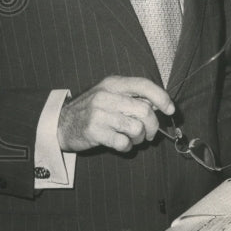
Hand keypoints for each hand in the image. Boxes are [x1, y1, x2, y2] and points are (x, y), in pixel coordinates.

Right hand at [58, 76, 174, 153]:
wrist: (61, 123)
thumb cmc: (92, 110)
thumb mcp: (110, 95)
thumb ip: (132, 97)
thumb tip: (158, 105)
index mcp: (113, 83)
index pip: (144, 85)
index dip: (162, 97)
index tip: (170, 109)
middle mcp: (106, 96)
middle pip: (144, 110)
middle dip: (153, 126)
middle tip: (150, 134)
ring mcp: (99, 114)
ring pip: (136, 128)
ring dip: (140, 138)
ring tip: (133, 138)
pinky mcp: (94, 132)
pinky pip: (123, 143)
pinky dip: (127, 147)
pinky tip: (121, 144)